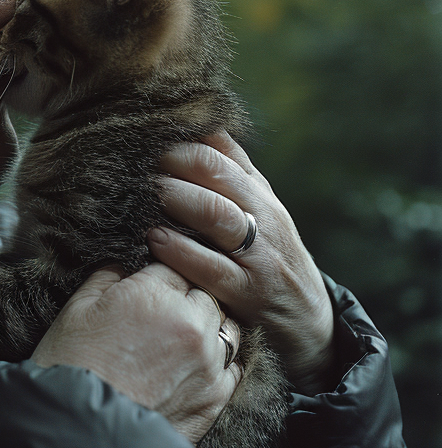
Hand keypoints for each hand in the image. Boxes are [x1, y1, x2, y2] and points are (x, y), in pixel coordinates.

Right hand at [32, 263, 241, 443]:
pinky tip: (193, 366)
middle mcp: (191, 325)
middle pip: (203, 293)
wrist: (79, 435)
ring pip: (225, 327)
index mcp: (154, 296)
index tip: (143, 286)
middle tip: (156, 314)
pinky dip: (217, 362)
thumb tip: (124, 266)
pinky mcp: (216, 399)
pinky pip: (232, 366)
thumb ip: (106, 277)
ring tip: (177, 339)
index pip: (170, 265)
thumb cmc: (70, 368)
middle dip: (183, 298)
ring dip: (207, 327)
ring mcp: (209, 364)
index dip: (154, 275)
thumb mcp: (76, 309)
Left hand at [147, 130, 335, 394]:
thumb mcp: (258, 211)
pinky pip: (213, 268)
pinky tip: (153, 240)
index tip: (145, 137)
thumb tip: (198, 125)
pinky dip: (180, 252)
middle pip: (217, 174)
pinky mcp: (250, 294)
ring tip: (145, 191)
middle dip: (175, 161)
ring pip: (217, 215)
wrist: (311, 322)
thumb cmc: (270, 257)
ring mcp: (259, 255)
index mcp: (259, 193)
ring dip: (177, 199)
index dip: (181, 141)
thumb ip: (230, 171)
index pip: (220, 152)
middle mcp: (263, 217)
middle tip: (137, 161)